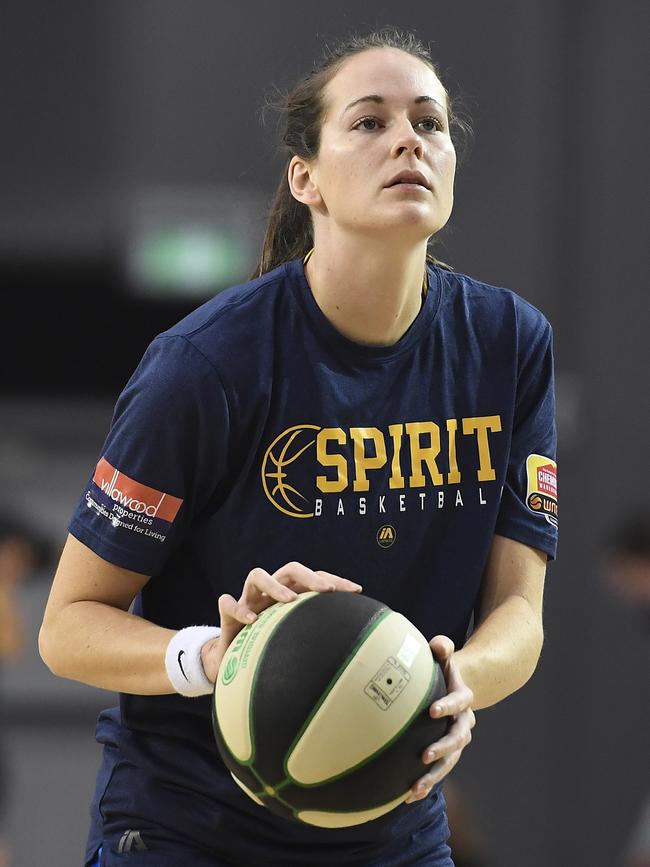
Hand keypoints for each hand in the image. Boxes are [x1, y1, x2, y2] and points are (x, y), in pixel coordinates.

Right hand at [201, 562, 361, 682]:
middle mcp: (271, 592)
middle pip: (290, 569)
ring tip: (290, 600)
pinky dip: (238, 608)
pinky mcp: (229, 614)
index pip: (315, 578)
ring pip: (257, 575)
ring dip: (275, 585)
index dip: (336, 581)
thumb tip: (355, 652)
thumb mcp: (295, 642)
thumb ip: (318, 639)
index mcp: (291, 594)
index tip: (356, 591)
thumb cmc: (271, 649)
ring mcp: (249, 599)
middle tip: (327, 590)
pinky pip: (228, 603)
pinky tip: (251, 620)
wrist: (233, 662)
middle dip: (310, 576)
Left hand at [405, 635, 475, 802]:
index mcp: (463, 697)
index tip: (433, 710)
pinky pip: (438, 771)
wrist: (452, 687)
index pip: (460, 702)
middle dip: (443, 748)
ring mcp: (456, 740)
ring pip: (450, 761)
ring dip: (434, 775)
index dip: (449, 706)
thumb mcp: (443, 656)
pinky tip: (407, 797)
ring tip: (415, 788)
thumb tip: (439, 644)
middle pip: (458, 738)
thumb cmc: (442, 669)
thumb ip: (442, 648)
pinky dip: (425, 783)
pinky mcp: (446, 754)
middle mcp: (464, 722)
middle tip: (425, 754)